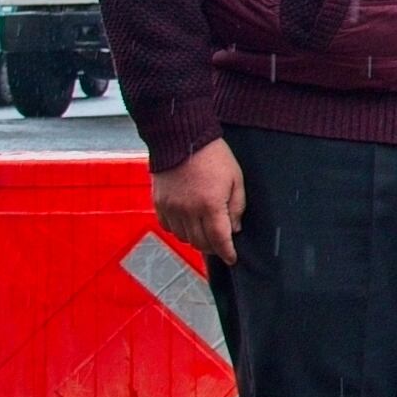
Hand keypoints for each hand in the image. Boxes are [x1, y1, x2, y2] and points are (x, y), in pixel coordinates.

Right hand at [154, 139, 246, 265]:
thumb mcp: (235, 179)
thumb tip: (235, 228)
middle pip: (200, 243)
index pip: (219, 239)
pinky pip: (168, 227)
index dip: (227, 252)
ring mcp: (171, 208)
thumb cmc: (213, 156)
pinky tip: (188, 224)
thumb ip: (237, 206)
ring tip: (205, 233)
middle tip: (221, 246)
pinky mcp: (159, 203)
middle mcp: (188, 210)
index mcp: (210, 205)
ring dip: (196, 240)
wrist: (182, 138)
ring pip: (184, 237)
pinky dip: (179, 230)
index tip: (232, 258)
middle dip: (213, 248)